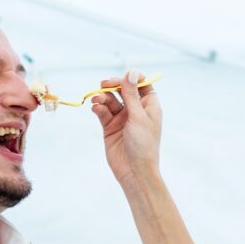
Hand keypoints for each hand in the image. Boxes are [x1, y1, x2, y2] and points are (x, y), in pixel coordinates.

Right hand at [91, 69, 162, 189]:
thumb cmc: (143, 145)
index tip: (124, 76)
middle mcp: (136, 111)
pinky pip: (103, 112)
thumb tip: (132, 72)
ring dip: (103, 97)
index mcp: (149, 106)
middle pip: (123, 90)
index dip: (132, 78)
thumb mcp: (138, 116)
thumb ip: (132, 94)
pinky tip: (95, 108)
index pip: (142, 85)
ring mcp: (122, 119)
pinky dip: (98, 108)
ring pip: (111, 101)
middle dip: (113, 86)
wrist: (134, 171)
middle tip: (103, 84)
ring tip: (96, 100)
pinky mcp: (110, 127)